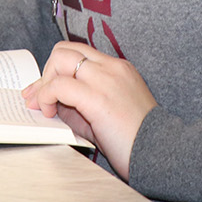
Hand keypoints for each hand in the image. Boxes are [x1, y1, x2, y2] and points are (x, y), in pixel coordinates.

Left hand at [22, 41, 157, 180]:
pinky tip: (49, 111)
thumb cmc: (136, 139)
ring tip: (43, 105)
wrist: (161, 152)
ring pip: (60, 60)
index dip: (55, 69)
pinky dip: (47, 96)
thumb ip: (79, 102)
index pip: (78, 52)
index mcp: (117, 68)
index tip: (43, 89)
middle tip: (40, 97)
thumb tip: (50, 100)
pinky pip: (60, 85)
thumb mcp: (106, 113)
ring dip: (44, 82)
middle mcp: (111, 67)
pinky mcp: (98, 98)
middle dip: (46, 72)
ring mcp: (106, 79)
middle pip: (64, 50)